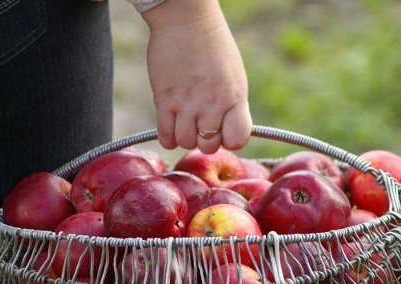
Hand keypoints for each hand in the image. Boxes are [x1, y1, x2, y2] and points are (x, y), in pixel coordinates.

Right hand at [141, 0, 251, 152]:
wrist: (185, 21)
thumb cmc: (213, 47)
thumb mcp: (234, 77)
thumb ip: (233, 105)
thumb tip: (228, 131)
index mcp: (234, 97)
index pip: (237, 140)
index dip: (229, 140)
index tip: (223, 132)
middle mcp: (212, 104)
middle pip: (208, 145)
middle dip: (205, 139)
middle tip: (201, 123)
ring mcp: (187, 104)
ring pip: (186, 142)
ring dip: (186, 136)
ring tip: (186, 121)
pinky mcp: (164, 101)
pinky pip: (166, 136)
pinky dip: (169, 137)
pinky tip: (171, 126)